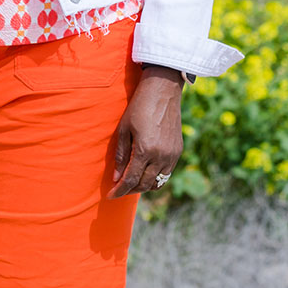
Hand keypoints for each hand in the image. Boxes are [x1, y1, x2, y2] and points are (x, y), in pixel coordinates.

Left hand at [110, 65, 184, 196]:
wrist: (163, 91)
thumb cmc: (139, 107)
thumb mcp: (124, 129)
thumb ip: (121, 156)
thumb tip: (116, 178)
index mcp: (145, 150)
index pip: (130, 180)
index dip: (119, 191)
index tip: (110, 196)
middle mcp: (160, 156)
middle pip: (144, 184)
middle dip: (129, 190)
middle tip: (119, 189)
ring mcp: (171, 155)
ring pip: (156, 183)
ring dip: (143, 186)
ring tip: (131, 183)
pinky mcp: (177, 152)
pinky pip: (166, 174)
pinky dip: (155, 178)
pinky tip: (145, 174)